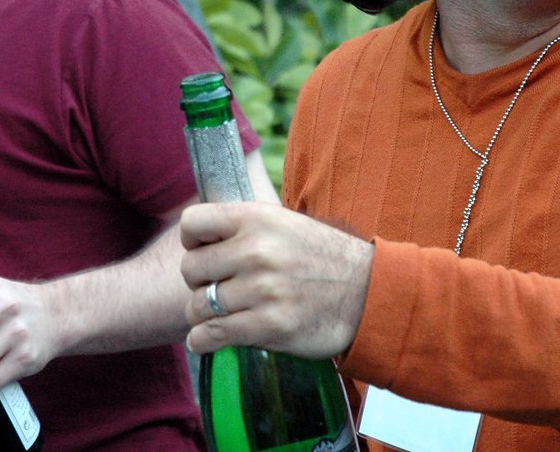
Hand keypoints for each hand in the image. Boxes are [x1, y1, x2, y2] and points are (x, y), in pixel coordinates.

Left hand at [180, 203, 373, 358]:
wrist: (369, 293)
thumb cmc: (323, 258)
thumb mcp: (286, 223)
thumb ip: (246, 226)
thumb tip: (202, 236)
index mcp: (257, 218)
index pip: (192, 223)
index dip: (191, 241)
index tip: (204, 252)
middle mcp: (256, 250)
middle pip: (190, 269)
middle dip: (200, 283)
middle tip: (219, 289)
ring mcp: (262, 289)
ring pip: (197, 306)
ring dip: (203, 315)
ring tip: (220, 315)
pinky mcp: (268, 326)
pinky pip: (210, 335)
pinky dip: (202, 340)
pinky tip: (210, 338)